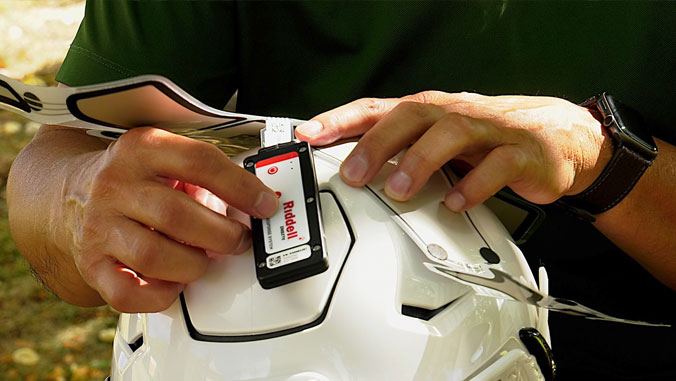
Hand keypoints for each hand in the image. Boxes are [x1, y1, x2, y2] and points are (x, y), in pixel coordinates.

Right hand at [68, 127, 277, 311]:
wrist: (70, 193)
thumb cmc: (136, 179)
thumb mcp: (167, 158)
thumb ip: (208, 174)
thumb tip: (258, 203)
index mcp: (142, 149)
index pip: (200, 162)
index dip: (240, 187)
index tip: (265, 205)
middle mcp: (116, 185)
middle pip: (178, 216)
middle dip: (222, 236)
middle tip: (238, 240)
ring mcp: (99, 226)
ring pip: (155, 256)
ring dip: (194, 265)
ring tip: (204, 260)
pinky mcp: (91, 264)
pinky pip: (128, 293)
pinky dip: (161, 295)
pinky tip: (174, 282)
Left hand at [296, 91, 610, 210]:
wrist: (559, 138)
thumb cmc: (488, 139)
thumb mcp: (439, 142)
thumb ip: (401, 151)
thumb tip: (348, 165)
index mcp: (430, 112)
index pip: (378, 108)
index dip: (341, 119)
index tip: (309, 135)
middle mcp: (455, 114)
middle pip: (412, 115)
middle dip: (377, 143)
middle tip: (352, 174)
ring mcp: (489, 130)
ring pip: (451, 134)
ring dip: (419, 162)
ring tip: (397, 190)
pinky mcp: (521, 152)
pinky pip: (496, 166)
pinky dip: (473, 186)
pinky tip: (454, 204)